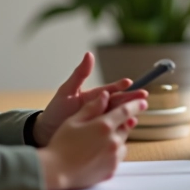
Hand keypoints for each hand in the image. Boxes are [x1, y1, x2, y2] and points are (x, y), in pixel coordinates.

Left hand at [34, 52, 148, 145]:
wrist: (46, 133)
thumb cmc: (56, 111)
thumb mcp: (67, 91)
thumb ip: (79, 74)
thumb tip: (89, 54)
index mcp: (95, 97)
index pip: (110, 90)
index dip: (120, 86)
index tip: (129, 82)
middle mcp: (100, 108)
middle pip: (119, 102)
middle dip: (132, 99)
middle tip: (144, 96)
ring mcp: (100, 121)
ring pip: (119, 116)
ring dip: (129, 114)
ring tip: (137, 113)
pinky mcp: (100, 135)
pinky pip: (113, 131)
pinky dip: (122, 129)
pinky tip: (128, 128)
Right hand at [37, 92, 147, 189]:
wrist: (56, 172)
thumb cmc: (61, 144)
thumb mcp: (74, 120)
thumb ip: (92, 107)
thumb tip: (105, 95)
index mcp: (104, 126)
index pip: (126, 111)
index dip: (135, 104)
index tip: (143, 101)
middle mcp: (113, 141)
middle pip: (125, 127)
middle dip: (122, 122)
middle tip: (115, 121)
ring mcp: (114, 157)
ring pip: (122, 142)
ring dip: (117, 137)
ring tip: (101, 139)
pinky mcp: (111, 169)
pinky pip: (118, 156)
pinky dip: (113, 151)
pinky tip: (99, 152)